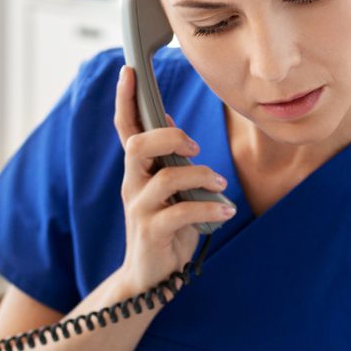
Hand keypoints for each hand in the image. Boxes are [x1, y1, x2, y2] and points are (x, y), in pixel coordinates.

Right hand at [113, 65, 235, 293]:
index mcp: (137, 171)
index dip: (124, 100)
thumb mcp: (168, 191)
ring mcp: (139, 209)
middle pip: (138, 145)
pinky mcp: (151, 232)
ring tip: (221, 186)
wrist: (150, 279)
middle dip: (170, 136)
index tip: (129, 71)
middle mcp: (132, 186)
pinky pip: (181, 212)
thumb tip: (170, 123)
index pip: (125, 129)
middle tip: (195, 147)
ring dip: (201, 176)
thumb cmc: (165, 230)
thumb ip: (166, 160)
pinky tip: (225, 212)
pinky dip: (209, 208)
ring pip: (166, 177)